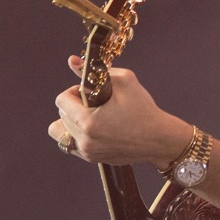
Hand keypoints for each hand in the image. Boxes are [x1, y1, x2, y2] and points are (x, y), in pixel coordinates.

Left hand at [49, 56, 191, 166]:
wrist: (159, 140)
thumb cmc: (144, 110)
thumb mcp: (124, 81)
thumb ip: (95, 71)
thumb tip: (73, 61)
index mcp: (88, 122)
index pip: (61, 101)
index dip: (74, 91)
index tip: (90, 92)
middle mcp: (84, 140)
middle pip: (61, 115)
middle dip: (74, 105)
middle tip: (95, 103)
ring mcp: (88, 152)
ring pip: (61, 131)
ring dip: (71, 121)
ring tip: (90, 117)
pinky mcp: (92, 159)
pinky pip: (70, 145)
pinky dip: (77, 134)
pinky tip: (94, 129)